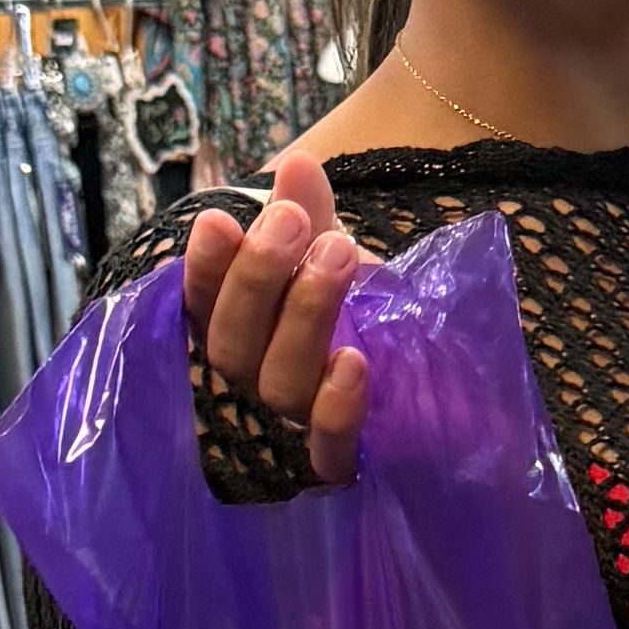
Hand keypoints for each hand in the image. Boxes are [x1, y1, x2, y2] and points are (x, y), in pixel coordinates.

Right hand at [179, 150, 367, 483]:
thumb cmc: (355, 311)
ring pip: (278, 384)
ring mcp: (293, 430)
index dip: (205, 269)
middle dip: (257, 277)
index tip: (219, 220)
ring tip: (338, 253)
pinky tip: (353, 362)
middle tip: (291, 222)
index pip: (201, 306)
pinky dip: (336, 409)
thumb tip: (297, 164)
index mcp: (238, 331)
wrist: (426, 387)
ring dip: (305, 314)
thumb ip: (310, 214)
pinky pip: (327, 451)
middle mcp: (254, 385)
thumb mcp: (330, 252)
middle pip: (232, 346)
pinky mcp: (339, 464)